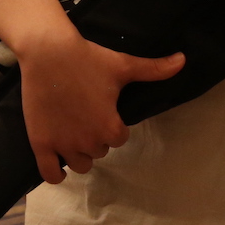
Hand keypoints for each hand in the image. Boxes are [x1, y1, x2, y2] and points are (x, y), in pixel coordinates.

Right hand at [13, 26, 184, 183]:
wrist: (47, 50)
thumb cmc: (88, 58)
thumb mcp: (123, 65)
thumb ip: (154, 69)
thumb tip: (183, 60)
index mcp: (110, 127)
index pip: (119, 139)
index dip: (113, 125)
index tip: (103, 110)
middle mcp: (88, 142)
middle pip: (99, 152)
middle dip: (95, 137)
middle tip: (86, 114)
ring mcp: (63, 144)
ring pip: (80, 165)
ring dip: (79, 154)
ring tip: (73, 132)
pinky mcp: (41, 144)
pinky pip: (50, 174)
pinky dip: (56, 174)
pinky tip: (59, 164)